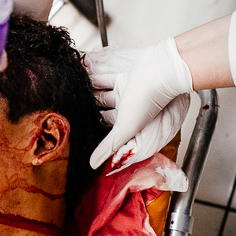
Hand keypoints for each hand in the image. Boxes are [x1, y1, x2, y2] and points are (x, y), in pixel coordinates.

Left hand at [85, 37, 193, 169]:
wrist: (164, 71)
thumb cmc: (150, 101)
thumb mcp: (126, 128)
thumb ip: (108, 146)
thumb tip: (93, 164)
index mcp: (127, 125)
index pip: (108, 136)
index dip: (94, 136)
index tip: (79, 135)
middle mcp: (127, 111)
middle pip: (103, 114)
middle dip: (89, 113)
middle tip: (71, 113)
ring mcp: (126, 94)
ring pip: (102, 96)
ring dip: (89, 95)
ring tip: (72, 95)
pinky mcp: (126, 78)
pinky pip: (105, 79)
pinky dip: (94, 78)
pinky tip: (82, 75)